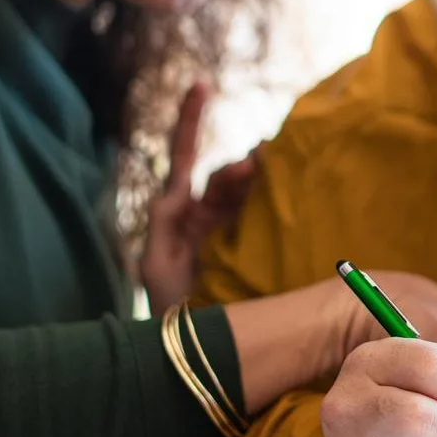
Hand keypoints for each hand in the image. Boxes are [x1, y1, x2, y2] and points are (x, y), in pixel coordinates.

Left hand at [140, 83, 262, 315]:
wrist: (194, 352)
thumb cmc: (169, 312)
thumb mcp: (156, 265)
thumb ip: (164, 224)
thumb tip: (180, 190)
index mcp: (181, 214)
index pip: (185, 158)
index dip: (190, 120)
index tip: (201, 85)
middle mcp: (208, 216)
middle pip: (225, 175)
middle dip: (240, 165)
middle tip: (256, 163)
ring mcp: (232, 230)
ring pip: (246, 191)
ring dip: (255, 177)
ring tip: (268, 169)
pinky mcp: (251, 247)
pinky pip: (261, 215)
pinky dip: (270, 197)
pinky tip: (281, 185)